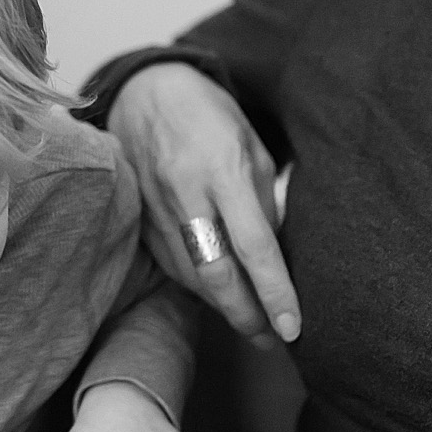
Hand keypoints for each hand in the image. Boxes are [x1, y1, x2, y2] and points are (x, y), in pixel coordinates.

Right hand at [108, 63, 299, 343]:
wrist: (144, 93)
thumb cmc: (209, 116)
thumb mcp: (250, 146)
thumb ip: (262, 202)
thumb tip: (272, 258)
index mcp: (221, 169)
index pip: (253, 244)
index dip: (274, 291)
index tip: (292, 326)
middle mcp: (184, 192)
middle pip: (216, 273)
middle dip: (246, 315)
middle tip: (271, 339)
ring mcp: (155, 208)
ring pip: (191, 276)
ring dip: (223, 307)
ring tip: (252, 325)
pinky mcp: (139, 219)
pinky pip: (172, 265)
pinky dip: (198, 287)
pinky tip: (218, 295)